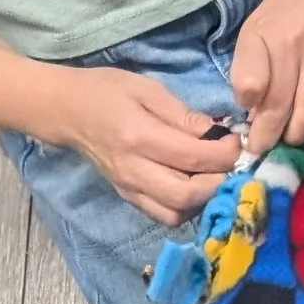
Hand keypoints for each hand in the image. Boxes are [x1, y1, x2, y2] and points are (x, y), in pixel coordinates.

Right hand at [45, 64, 237, 220]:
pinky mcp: (129, 197)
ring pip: (177, 212)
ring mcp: (130, 188)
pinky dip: (186, 207)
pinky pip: (164, 215)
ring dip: (203, 198)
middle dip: (219, 181)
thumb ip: (183, 114)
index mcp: (139, 136)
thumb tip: (217, 133)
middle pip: (187, 194)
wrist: (68, 112)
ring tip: (213, 175)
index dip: (224, 154)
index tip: (236, 141)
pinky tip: (194, 186)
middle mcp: (134, 170)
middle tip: (230, 163)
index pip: (192, 158)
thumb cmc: (107, 91)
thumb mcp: (148, 89)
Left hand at [229, 0, 303, 155]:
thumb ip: (253, 64)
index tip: (246, 122)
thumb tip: (252, 110)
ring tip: (290, 137)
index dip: (247, 113)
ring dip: (297, 135)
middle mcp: (292, 45)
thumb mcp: (259, 22)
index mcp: (261, 34)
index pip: (248, 89)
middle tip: (263, 148)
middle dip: (267, 139)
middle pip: (277, 111)